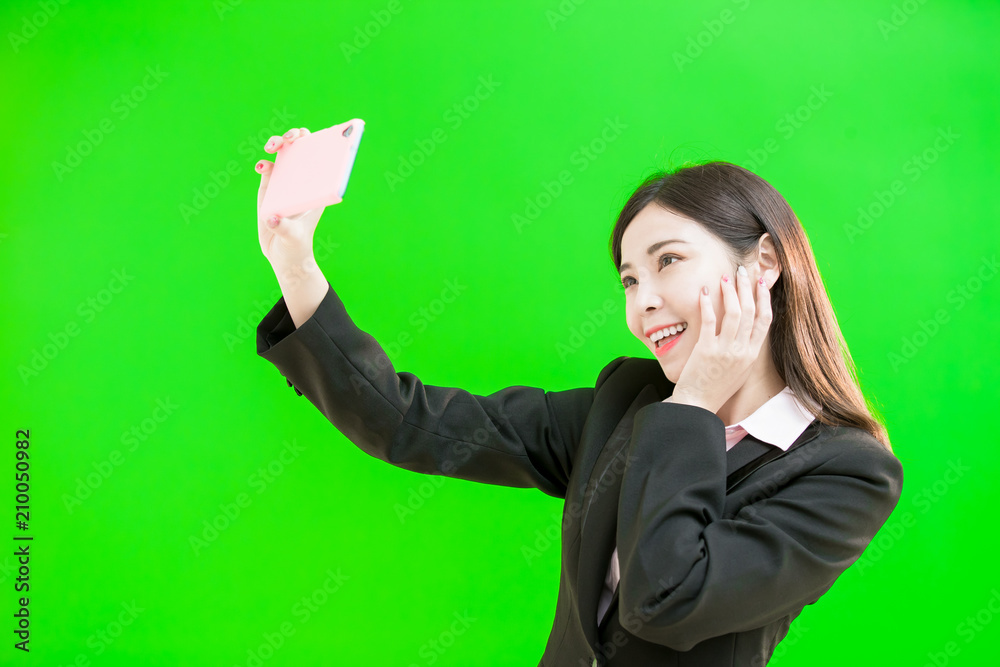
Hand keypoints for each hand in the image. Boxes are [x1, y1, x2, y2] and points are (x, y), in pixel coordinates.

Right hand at [255, 127, 323, 277]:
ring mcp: (285, 183)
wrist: (283, 256)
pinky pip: (267, 169)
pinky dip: (264, 164)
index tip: (312, 137)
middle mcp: (302, 181)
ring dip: (277, 142)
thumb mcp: (294, 237)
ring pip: (283, 153)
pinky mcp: (269, 189)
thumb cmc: (296, 245)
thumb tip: (273, 218)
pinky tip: (261, 167)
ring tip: (271, 147)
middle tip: (289, 139)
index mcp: (317, 188)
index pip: (322, 158)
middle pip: (301, 148)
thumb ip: (284, 227)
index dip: (321, 141)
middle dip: (295, 136)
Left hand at [663, 266, 772, 412]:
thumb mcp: (740, 369)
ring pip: (734, 313)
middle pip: (751, 311)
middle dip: (748, 287)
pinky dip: (708, 304)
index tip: (761, 282)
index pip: (765, 319)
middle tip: (743, 270)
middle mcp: (742, 350)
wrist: (698, 403)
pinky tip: (705, 291)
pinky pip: (709, 321)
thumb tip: (748, 329)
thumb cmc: (717, 387)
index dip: (764, 298)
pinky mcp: (706, 349)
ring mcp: (725, 350)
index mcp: (752, 354)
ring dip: (730, 291)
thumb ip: (745, 349)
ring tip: (725, 276)